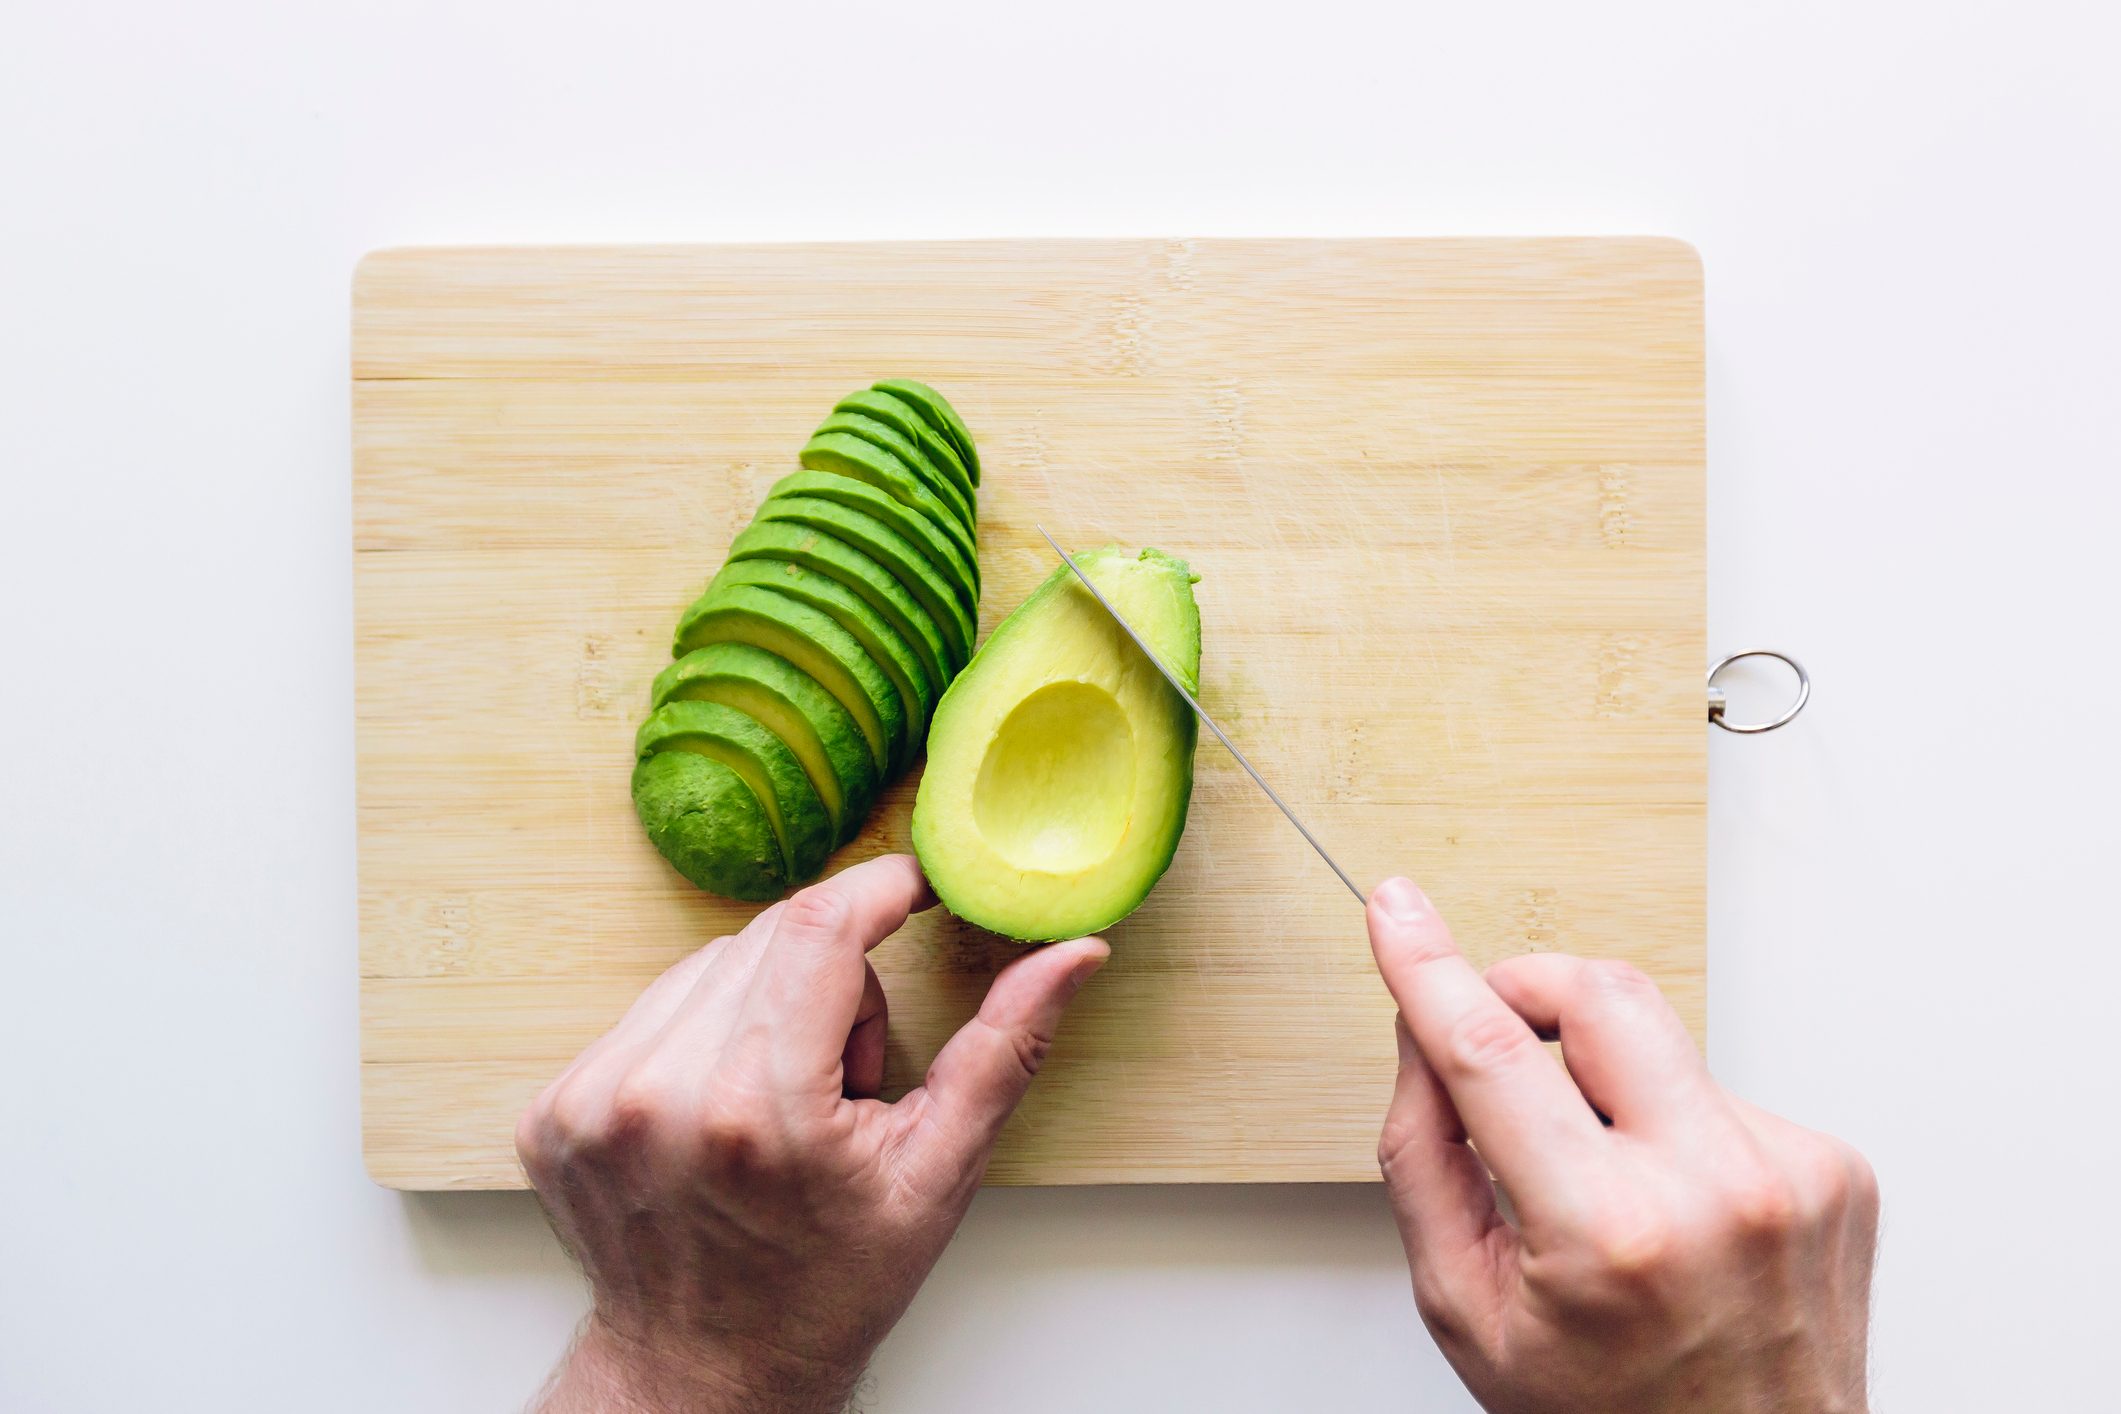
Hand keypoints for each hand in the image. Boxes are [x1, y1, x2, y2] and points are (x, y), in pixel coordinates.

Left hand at [516, 854, 1108, 1413]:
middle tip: (849, 1069)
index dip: (881, 888)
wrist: (704, 1372)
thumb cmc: (826, 1284)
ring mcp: (592, 1100)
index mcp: (760, 1109)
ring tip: (785, 1099)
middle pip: (770, 937)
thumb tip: (1073, 954)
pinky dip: (701, 1033)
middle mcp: (659, 1093)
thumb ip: (1004, 1050)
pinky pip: (650, 1008)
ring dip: (764, 1000)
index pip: (821, 926)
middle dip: (832, 972)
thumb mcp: (936, 1175)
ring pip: (708, 963)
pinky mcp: (553, 1107)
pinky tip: (723, 1109)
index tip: (917, 889)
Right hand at [1367, 877, 1877, 1413]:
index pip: (1491, 1053)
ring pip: (1658, 1039)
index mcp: (1609, 1233)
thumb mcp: (1466, 1309)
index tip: (1396, 910)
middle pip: (1600, 991)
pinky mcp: (1835, 1166)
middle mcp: (1715, 1188)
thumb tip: (1421, 1038)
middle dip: (1528, 986)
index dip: (1428, 968)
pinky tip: (1673, 1203)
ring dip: (1606, 1080)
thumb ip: (1423, 1159)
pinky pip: (1719, 1091)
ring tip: (1604, 1178)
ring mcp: (1789, 1171)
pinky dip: (1674, 1126)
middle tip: (1494, 1021)